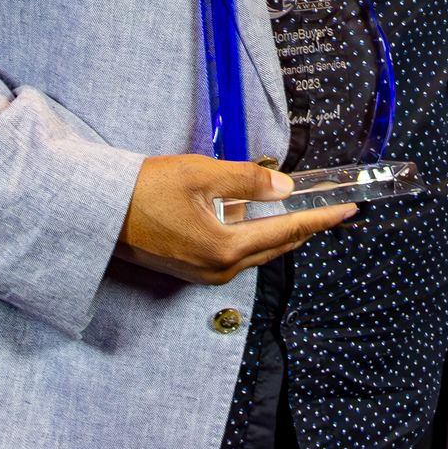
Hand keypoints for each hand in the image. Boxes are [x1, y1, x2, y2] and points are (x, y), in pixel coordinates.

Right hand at [113, 155, 354, 285]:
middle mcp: (220, 269)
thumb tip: (284, 188)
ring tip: (300, 207)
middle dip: (305, 224)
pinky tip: (254, 215)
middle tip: (331, 205)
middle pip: (276, 246)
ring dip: (279, 229)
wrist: (98, 213)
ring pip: (257, 251)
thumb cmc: (144, 190)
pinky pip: (236, 252)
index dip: (321, 217)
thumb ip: (248, 180)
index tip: (349, 208)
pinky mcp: (192, 269)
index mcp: (225, 248)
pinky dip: (253, 234)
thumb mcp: (200, 174)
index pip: (287, 231)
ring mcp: (205, 274)